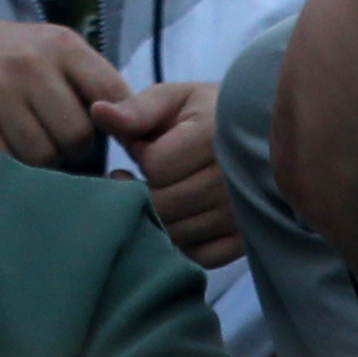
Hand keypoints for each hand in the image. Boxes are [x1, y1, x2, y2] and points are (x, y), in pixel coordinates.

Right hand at [0, 15, 128, 167]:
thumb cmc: (4, 56)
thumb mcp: (48, 49)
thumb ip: (89, 81)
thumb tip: (131, 129)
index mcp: (60, 45)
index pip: (114, 94)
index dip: (119, 124)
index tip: (112, 138)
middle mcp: (30, 64)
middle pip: (78, 136)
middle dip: (72, 148)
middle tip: (54, 138)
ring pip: (44, 155)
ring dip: (40, 160)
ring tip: (24, 139)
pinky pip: (9, 162)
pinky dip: (10, 164)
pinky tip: (2, 145)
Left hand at [90, 81, 242, 267]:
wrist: (259, 133)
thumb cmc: (206, 113)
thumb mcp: (172, 99)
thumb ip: (135, 109)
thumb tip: (98, 112)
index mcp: (213, 135)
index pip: (156, 167)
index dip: (142, 156)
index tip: (145, 146)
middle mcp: (233, 179)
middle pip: (165, 205)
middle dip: (147, 190)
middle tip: (145, 175)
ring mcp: (243, 214)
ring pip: (179, 234)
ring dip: (162, 217)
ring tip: (163, 192)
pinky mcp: (247, 239)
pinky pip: (202, 257)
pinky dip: (185, 243)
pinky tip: (182, 218)